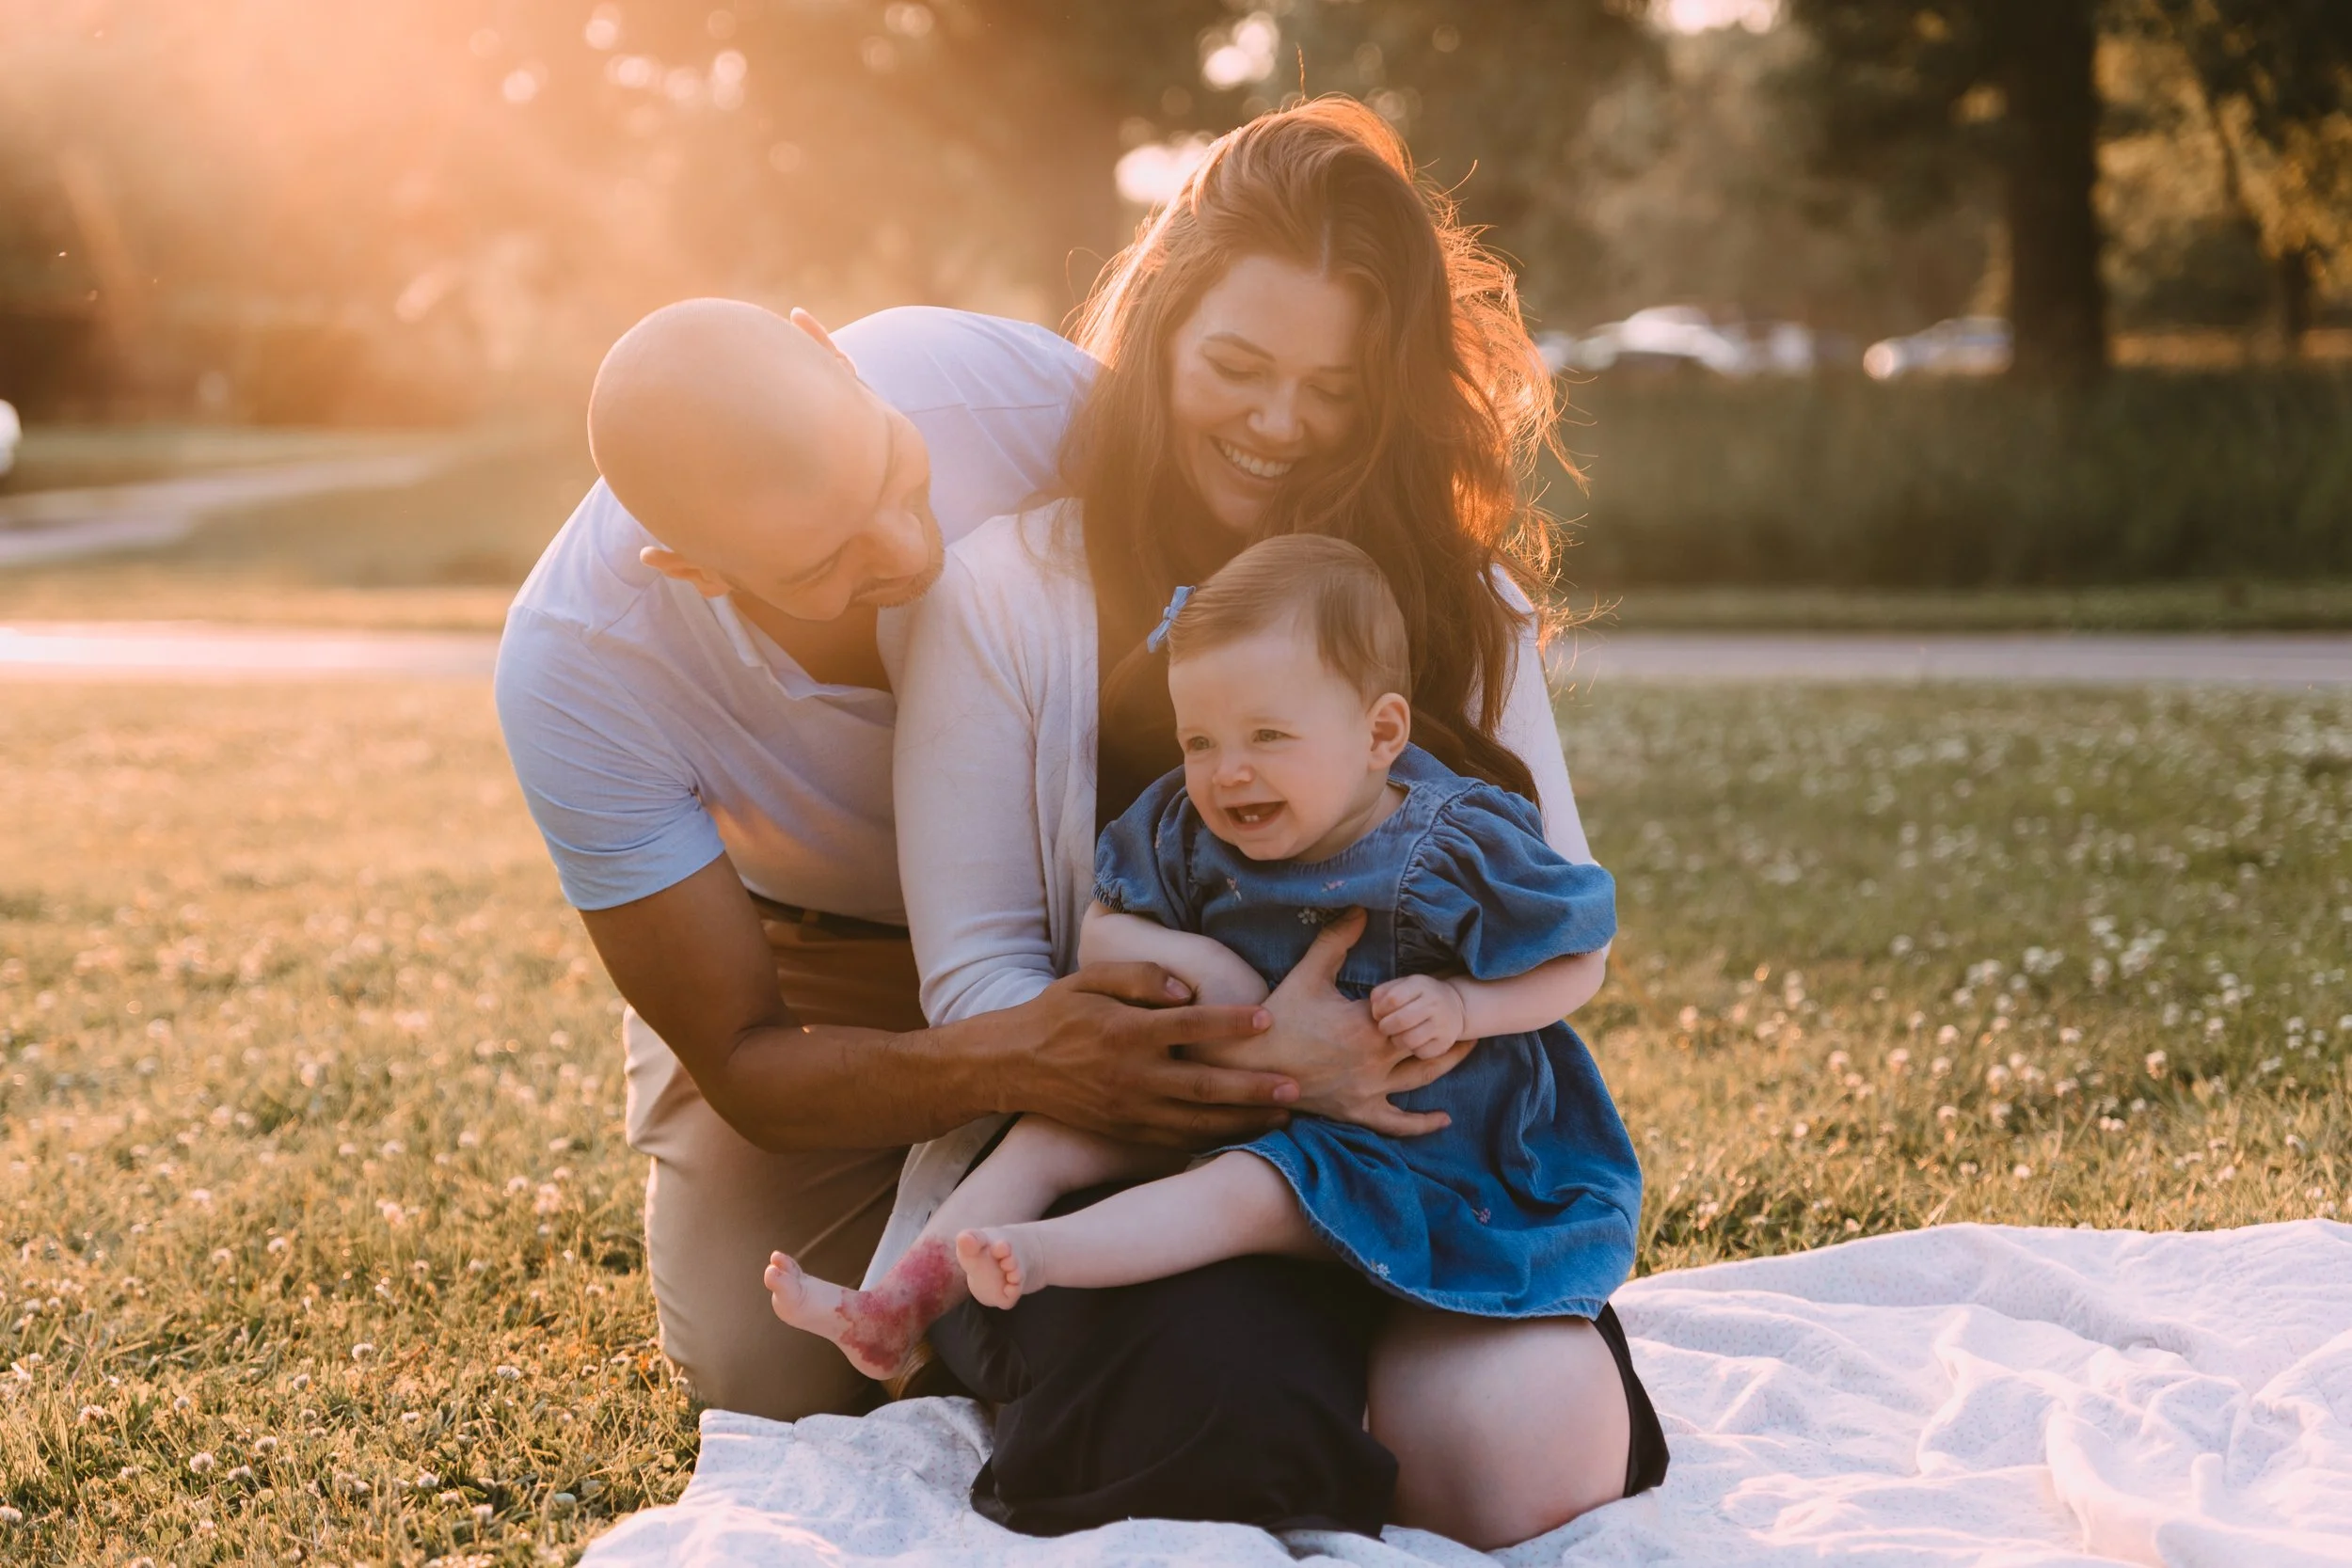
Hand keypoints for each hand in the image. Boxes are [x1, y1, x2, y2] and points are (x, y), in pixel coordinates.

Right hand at [996, 962, 1293, 1148]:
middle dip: (1253, 1089)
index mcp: (1124, 1031)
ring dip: (1243, 1121)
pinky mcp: (1125, 1130)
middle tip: (1295, 1088)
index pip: (1189, 1026)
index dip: (1231, 1022)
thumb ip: (1138, 976)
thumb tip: (1185, 988)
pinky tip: (1243, 1132)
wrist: (1011, 1065)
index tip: (1268, 1018)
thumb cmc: (1056, 1014)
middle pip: (1204, 1086)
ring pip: (1196, 1122)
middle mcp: (1130, 1075)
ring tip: (1283, 1117)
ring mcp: (1128, 1109)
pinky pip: (1177, 1140)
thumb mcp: (1090, 979)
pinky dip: (1213, 1139)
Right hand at [1189, 909, 1470, 1137]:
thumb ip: (1336, 941)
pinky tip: (1443, 1119)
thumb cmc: (1277, 1017)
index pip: (1415, 1007)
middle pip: (1427, 1040)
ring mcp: (1368, 1089)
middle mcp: (1375, 1059)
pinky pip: (1397, 1123)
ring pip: (1423, 1076)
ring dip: (1449, 1061)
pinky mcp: (1357, 1112)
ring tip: (1469, 1047)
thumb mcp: (1308, 974)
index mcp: (1367, 1024)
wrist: (1248, 1065)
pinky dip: (1422, 1123)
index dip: (1435, 992)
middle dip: (1447, 1024)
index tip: (1452, 978)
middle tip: (1468, 1009)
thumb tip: (1360, 909)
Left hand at [1369, 975, 1468, 1058]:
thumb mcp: (1403, 985)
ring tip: (1397, 1036)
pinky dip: (1412, 1050)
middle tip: (1385, 1028)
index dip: (1379, 1009)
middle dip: (1385, 1027)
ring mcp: (1442, 1024)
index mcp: (1420, 985)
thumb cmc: (1418, 996)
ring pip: (1409, 1040)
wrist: (1455, 1006)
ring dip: (1396, 1040)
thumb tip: (1374, 1008)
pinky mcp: (1445, 1042)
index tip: (1378, 1014)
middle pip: (1401, 1020)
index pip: (1393, 999)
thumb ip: (1384, 992)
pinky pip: (1421, 1053)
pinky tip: (1412, 1042)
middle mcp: (1434, 1003)